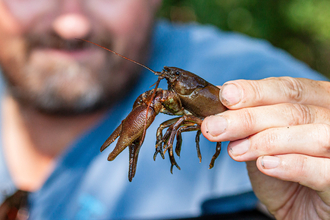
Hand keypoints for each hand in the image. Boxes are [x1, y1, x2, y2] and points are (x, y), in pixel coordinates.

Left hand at [201, 77, 329, 218]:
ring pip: (312, 135)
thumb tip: (218, 110)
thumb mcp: (260, 144)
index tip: (226, 95)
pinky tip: (264, 165)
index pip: (289, 89)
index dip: (256, 91)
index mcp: (318, 104)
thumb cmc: (282, 174)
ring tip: (235, 151)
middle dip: (249, 118)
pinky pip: (322, 170)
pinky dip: (290, 164)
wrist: (300, 212)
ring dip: (266, 140)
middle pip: (295, 111)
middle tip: (215, 126)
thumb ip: (248, 127)